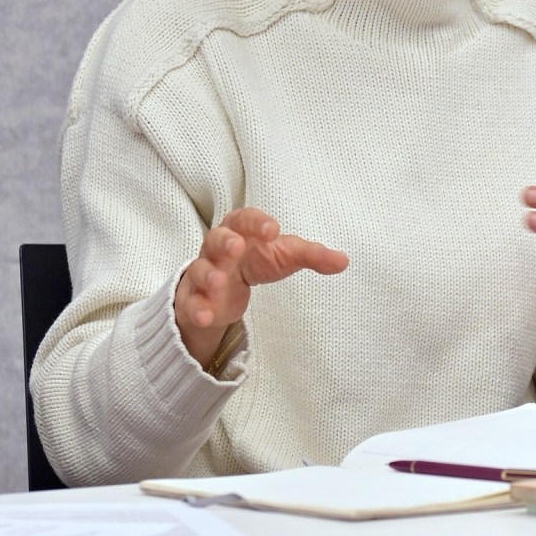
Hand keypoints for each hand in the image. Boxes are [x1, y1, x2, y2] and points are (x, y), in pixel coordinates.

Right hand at [176, 208, 349, 368]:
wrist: (224, 288)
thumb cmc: (256, 261)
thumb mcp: (284, 256)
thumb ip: (312, 256)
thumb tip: (343, 260)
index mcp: (240, 231)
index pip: (245, 219)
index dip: (256, 222)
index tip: (272, 230)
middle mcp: (217, 249)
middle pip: (215, 238)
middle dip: (225, 242)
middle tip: (237, 247)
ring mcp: (203, 274)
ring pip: (200, 270)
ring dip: (209, 275)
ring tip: (220, 282)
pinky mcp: (194, 300)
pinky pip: (191, 303)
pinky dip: (196, 310)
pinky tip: (205, 317)